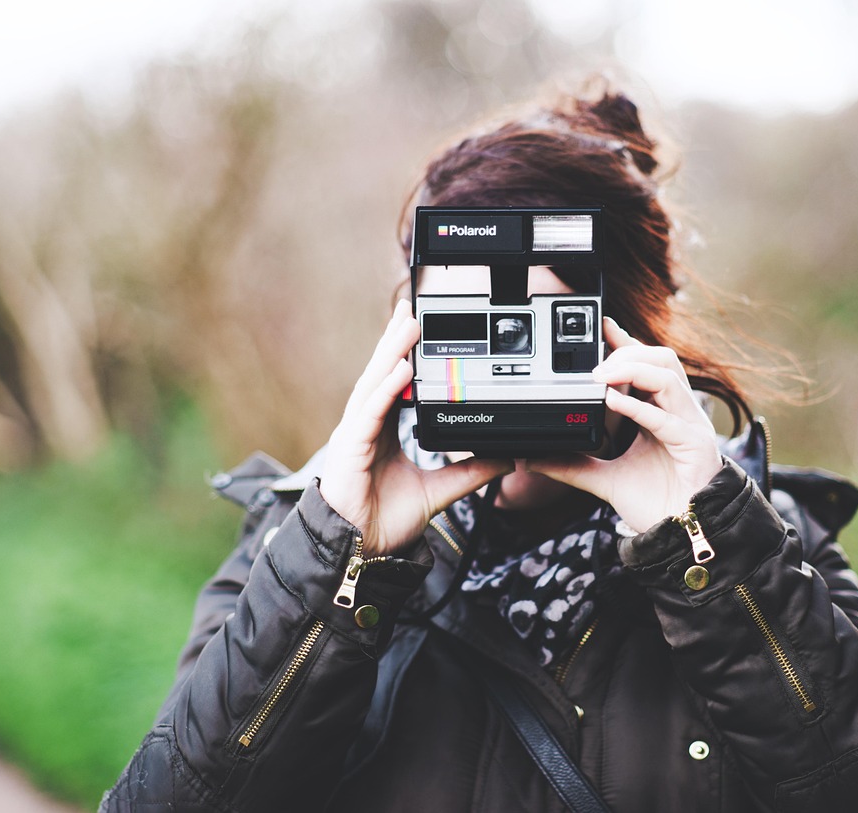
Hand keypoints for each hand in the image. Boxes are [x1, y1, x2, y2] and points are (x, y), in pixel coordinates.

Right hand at [317, 299, 512, 554]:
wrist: (359, 552)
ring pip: (374, 384)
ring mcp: (356, 434)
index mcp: (384, 431)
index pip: (395, 383)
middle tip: (412, 306)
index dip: (405, 354)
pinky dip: (386, 389)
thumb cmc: (384, 521)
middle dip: (396, 339)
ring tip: (408, 324)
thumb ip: (470, 473)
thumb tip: (506, 459)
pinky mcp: (351, 448)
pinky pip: (370, 412)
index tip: (421, 328)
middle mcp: (368, 426)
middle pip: (382, 374)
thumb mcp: (439, 492)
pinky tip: (401, 370)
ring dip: (391, 352)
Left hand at [527, 318, 723, 532]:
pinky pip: (668, 417)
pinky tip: (613, 402)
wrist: (684, 536)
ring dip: (632, 370)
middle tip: (593, 365)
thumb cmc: (655, 505)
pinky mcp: (695, 445)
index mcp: (661, 413)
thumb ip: (571, 466)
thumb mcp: (604, 480)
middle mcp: (678, 413)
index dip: (626, 343)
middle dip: (627, 352)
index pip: (646, 365)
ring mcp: (689, 426)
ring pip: (668, 376)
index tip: (602, 326)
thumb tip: (532, 460)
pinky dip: (639, 406)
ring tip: (599, 376)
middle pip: (661, 359)